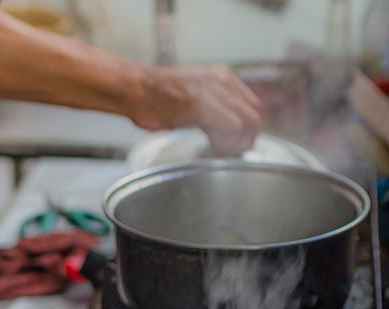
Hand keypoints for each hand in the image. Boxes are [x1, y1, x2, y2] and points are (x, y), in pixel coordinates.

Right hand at [131, 64, 263, 156]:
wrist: (133, 89)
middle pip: (255, 116)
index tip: (237, 143)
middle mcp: (222, 80)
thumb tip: (227, 128)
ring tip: (220, 151)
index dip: (249, 129)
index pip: (253, 106)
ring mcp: (214, 91)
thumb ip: (213, 105)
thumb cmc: (155, 96)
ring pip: (247, 123)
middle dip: (247, 140)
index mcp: (222, 76)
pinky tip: (212, 147)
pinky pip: (232, 128)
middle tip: (231, 152)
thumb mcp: (193, 93)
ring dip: (237, 144)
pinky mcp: (203, 104)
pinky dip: (226, 143)